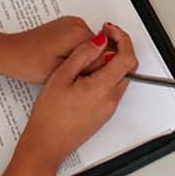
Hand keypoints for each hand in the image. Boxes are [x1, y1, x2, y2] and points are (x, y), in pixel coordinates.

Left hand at [0, 16, 96, 82]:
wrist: (10, 53)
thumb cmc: (28, 62)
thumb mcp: (62, 70)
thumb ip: (88, 66)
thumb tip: (109, 65)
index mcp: (78, 33)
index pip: (105, 51)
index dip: (98, 68)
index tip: (89, 77)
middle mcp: (76, 24)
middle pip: (98, 47)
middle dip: (91, 63)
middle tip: (75, 77)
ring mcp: (70, 23)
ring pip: (90, 45)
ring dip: (83, 58)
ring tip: (66, 70)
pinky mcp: (64, 27)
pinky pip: (80, 41)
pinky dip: (76, 52)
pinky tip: (63, 62)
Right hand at [14, 24, 136, 166]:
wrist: (46, 145)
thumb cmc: (49, 116)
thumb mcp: (61, 76)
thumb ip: (82, 55)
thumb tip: (99, 41)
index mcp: (102, 88)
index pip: (126, 57)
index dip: (121, 38)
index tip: (108, 30)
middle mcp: (111, 99)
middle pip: (128, 67)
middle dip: (118, 47)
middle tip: (101, 38)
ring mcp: (108, 108)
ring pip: (120, 77)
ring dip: (112, 62)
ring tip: (89, 55)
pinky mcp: (103, 114)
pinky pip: (112, 89)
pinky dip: (106, 75)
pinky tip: (86, 73)